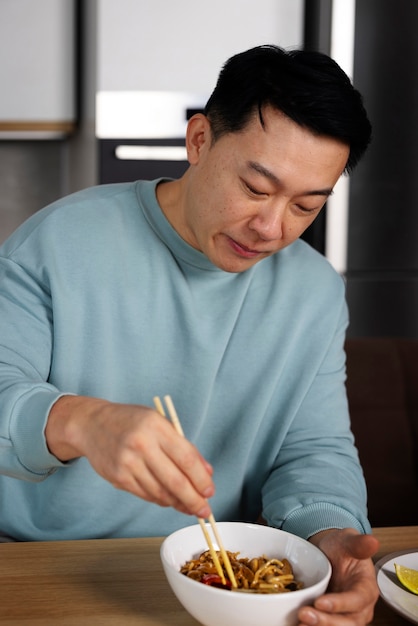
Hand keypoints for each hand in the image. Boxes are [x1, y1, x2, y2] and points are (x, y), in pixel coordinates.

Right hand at [46, 395, 213, 516]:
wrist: (92, 424)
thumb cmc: (131, 422)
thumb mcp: (159, 423)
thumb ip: (183, 446)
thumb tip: (206, 472)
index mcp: (156, 426)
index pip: (187, 458)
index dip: (201, 479)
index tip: (210, 491)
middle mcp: (142, 445)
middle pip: (175, 481)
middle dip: (194, 500)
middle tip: (204, 510)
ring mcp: (127, 462)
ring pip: (160, 493)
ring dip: (178, 503)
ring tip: (189, 507)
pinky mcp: (117, 477)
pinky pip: (146, 495)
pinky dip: (161, 500)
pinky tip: (169, 500)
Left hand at [298, 528, 379, 625]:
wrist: (329, 554)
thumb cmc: (341, 547)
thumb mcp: (348, 540)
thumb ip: (358, 543)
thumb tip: (372, 540)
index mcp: (366, 589)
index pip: (357, 600)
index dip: (340, 604)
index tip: (320, 602)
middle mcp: (359, 608)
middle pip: (347, 622)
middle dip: (326, 622)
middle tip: (303, 614)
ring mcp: (345, 616)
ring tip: (298, 623)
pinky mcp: (331, 620)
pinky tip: (296, 624)